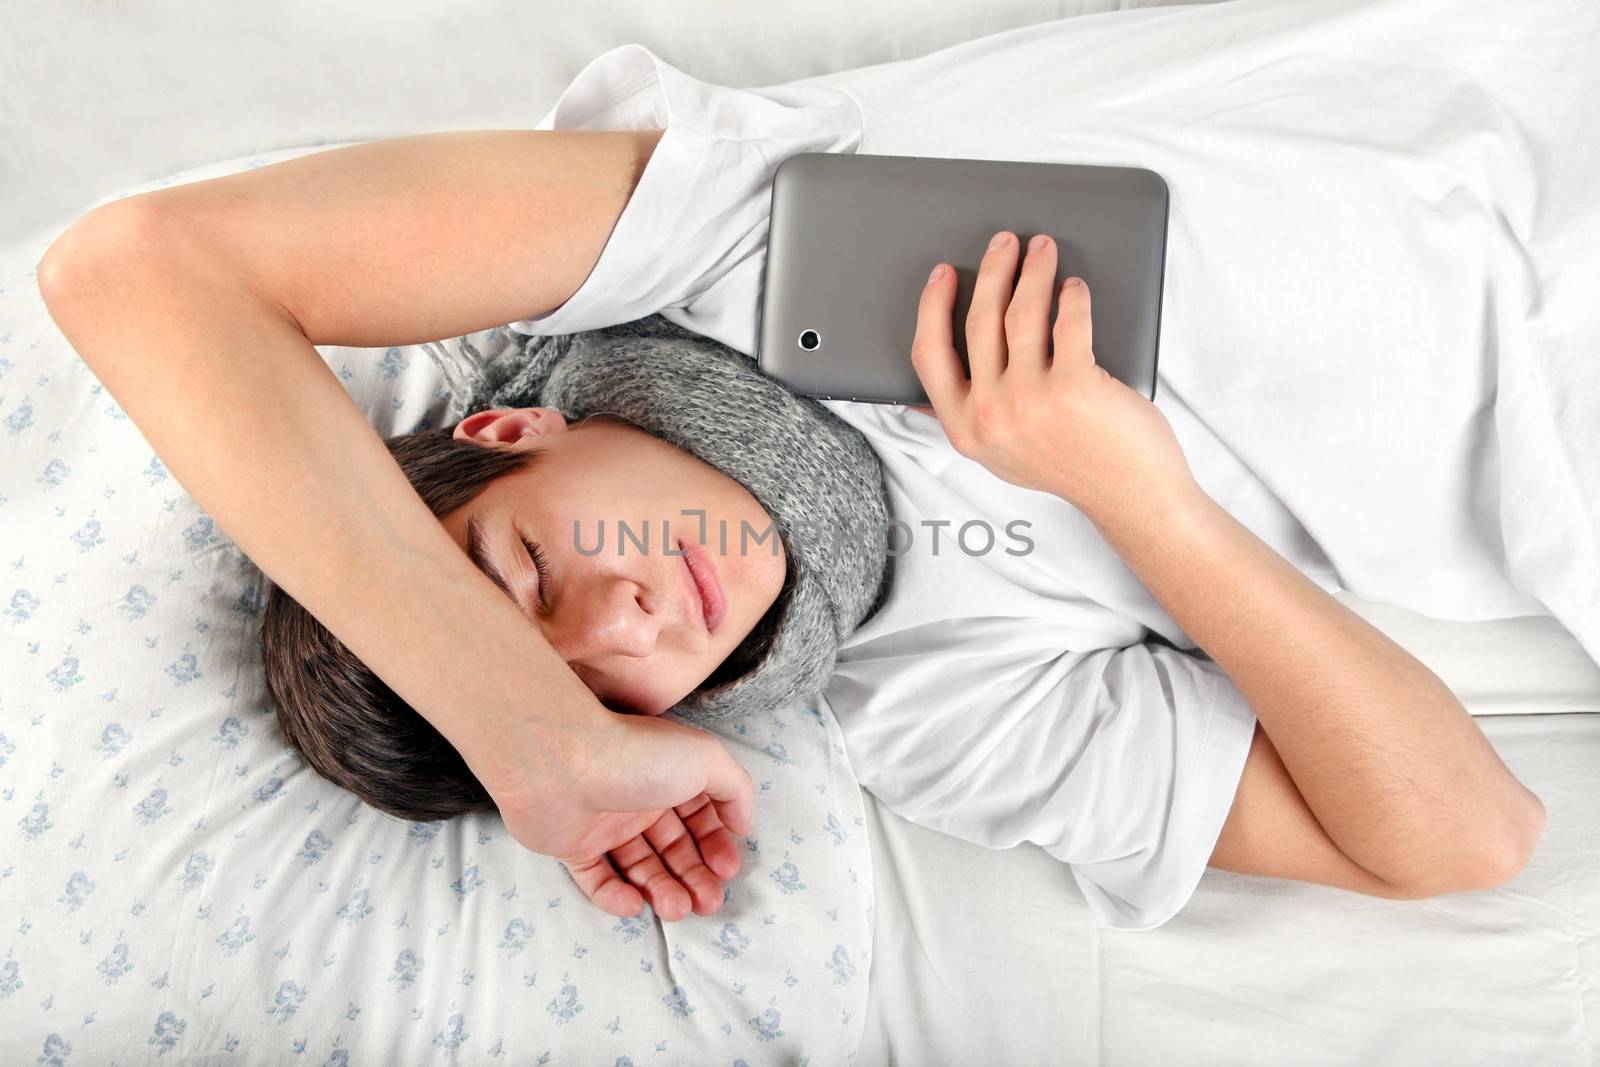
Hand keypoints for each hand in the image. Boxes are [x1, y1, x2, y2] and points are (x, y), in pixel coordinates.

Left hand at [481, 707, 753, 920]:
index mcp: (670, 775)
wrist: (560, 762)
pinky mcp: (571, 846)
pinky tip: (634, 905)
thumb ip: (736, 789)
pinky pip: (595, 878)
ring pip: (640, 866)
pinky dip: (615, 896)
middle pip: (674, 847)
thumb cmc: (637, 756)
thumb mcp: (707, 758)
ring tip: (677, 909)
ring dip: (663, 890)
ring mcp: (604, 824)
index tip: (727, 870)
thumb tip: (741, 824)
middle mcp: (639, 798)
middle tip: (709, 904)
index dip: (717, 845)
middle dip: (695, 876)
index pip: (701, 817)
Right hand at [910, 231, 1196, 520]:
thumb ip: (968, 420)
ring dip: (1033, 272)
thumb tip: (923, 395)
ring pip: (1022, 314)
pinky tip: (1075, 287)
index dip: (932, 307)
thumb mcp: (1000, 455)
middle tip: (1004, 243)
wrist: (1129, 495)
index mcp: (965, 428)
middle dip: (991, 271)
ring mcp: (1032, 401)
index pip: (930, 355)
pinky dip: (1073, 297)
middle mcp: (992, 414)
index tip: (943, 274)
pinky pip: (1069, 323)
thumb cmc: (1072, 468)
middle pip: (979, 321)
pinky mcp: (1075, 387)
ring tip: (1043, 251)